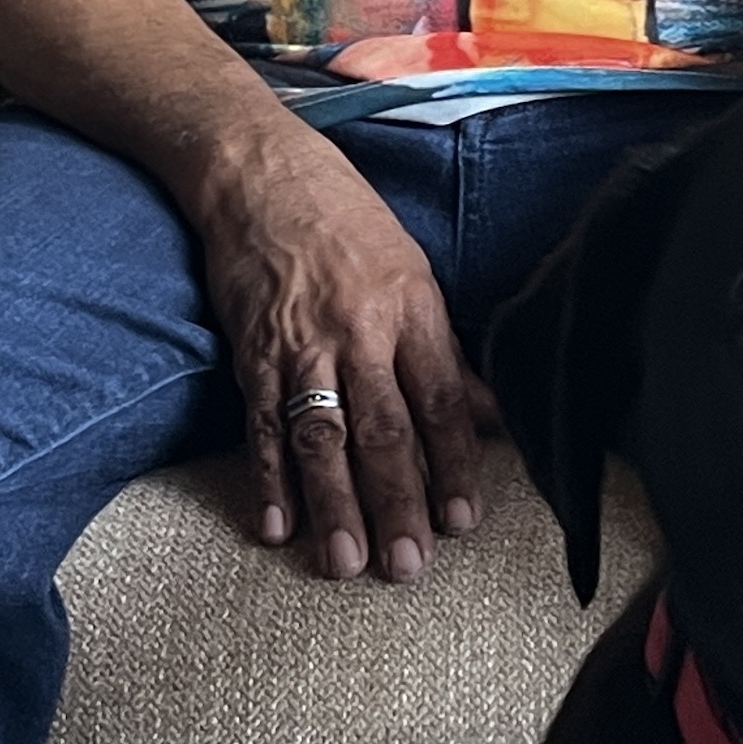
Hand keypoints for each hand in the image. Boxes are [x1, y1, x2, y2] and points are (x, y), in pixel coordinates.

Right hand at [190, 120, 484, 583]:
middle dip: (397, 504)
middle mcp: (359, 333)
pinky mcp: (252, 354)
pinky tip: (276, 526)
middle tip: (407, 567)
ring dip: (335, 506)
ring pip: (322, 438)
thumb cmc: (349, 222)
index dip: (453, 464)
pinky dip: (268, 480)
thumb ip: (444, 351)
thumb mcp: (414, 273)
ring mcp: (301, 346)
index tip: (462, 519)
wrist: (261, 176)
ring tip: (345, 563)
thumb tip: (491, 412)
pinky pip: (261, 427)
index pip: (441, 401)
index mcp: (411, 311)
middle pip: (384, 431)